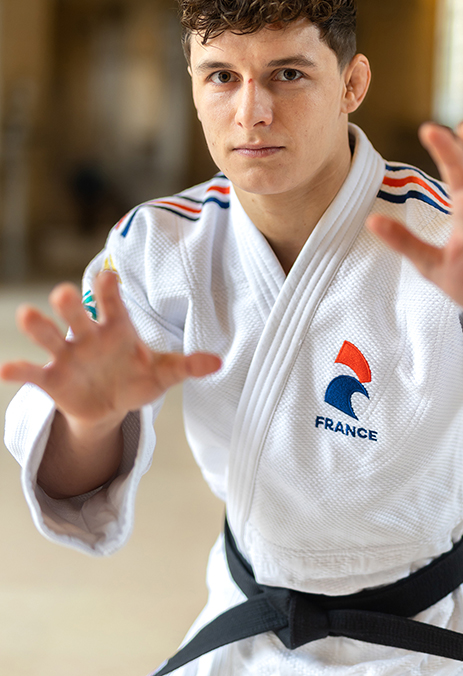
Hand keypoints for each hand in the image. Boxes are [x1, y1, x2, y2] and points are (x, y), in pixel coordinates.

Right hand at [0, 269, 220, 430]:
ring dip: (39, 326)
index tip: (109, 277)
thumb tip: (219, 362)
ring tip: (26, 315)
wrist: (111, 406)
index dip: (109, 290)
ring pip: (49, 336)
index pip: (112, 303)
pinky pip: (32, 372)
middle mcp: (88, 335)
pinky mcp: (52, 378)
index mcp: (116, 327)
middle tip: (64, 292)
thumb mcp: (163, 373)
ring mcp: (67, 355)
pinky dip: (18, 370)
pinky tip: (4, 369)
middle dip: (71, 303)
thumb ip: (186, 366)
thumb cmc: (136, 379)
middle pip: (77, 314)